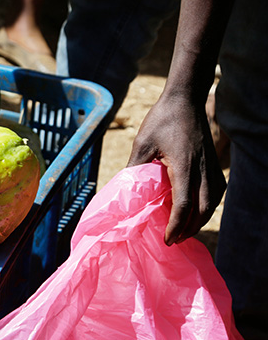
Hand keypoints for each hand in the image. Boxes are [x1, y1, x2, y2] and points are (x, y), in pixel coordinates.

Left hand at [127, 93, 225, 244]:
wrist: (186, 99)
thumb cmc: (161, 119)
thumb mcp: (142, 143)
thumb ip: (135, 168)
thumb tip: (124, 191)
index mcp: (184, 167)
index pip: (183, 205)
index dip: (175, 225)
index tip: (167, 239)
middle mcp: (202, 170)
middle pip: (202, 210)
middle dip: (188, 229)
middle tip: (173, 240)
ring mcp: (211, 167)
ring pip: (211, 203)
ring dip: (199, 220)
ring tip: (183, 231)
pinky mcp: (214, 164)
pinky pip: (215, 193)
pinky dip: (207, 207)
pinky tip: (196, 212)